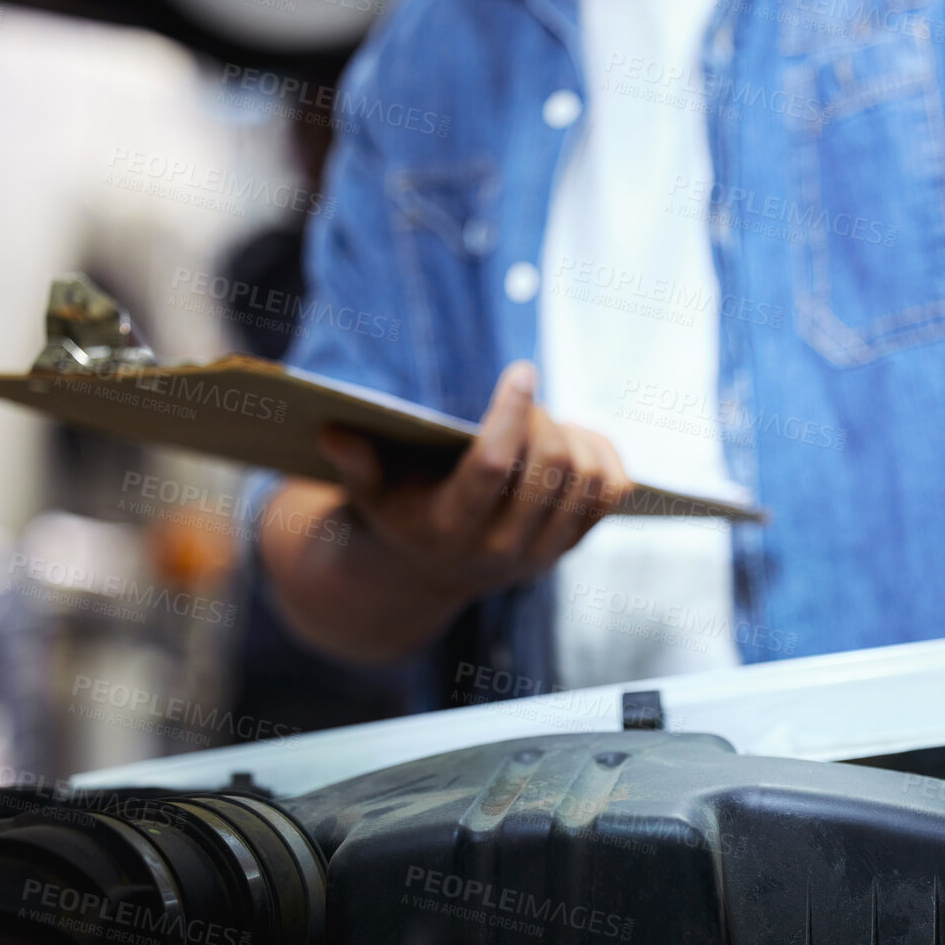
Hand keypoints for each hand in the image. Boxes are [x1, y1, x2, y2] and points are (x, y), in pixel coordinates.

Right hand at [317, 360, 631, 610]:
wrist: (428, 574)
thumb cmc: (399, 511)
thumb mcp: (369, 491)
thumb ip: (355, 464)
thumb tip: (333, 433)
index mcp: (448, 528)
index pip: (492, 465)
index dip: (512, 413)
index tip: (521, 371)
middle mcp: (501, 547)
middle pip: (552, 464)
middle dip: (543, 416)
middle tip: (525, 398)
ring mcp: (542, 553)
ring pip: (588, 475)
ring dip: (574, 432)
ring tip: (545, 421)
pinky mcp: (571, 546)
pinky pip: (611, 491)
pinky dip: (603, 454)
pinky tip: (575, 439)